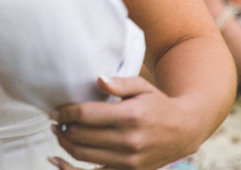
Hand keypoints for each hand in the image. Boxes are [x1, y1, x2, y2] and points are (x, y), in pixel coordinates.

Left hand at [50, 75, 201, 169]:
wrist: (185, 131)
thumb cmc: (159, 105)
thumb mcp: (143, 86)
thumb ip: (119, 82)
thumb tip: (98, 79)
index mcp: (130, 116)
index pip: (86, 115)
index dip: (65, 113)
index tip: (55, 111)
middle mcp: (129, 140)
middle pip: (81, 136)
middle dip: (63, 127)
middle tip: (56, 120)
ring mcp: (128, 160)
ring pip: (83, 155)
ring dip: (65, 144)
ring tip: (60, 133)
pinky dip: (70, 169)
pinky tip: (57, 160)